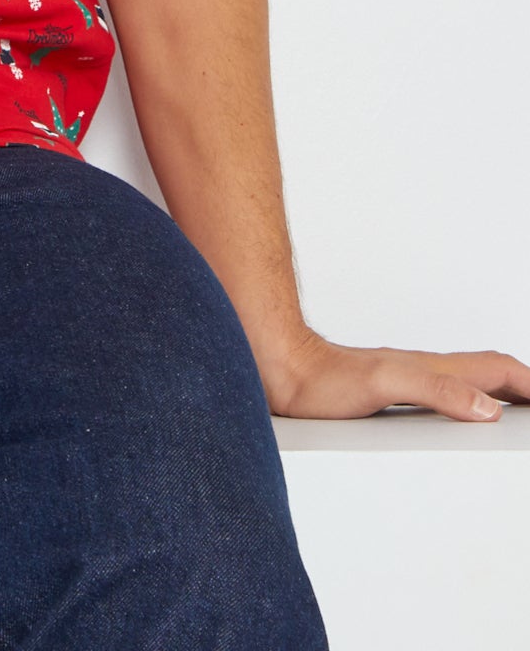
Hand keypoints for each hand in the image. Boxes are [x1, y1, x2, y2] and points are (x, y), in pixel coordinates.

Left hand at [259, 328, 529, 420]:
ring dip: (494, 392)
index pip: (493, 369)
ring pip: (462, 383)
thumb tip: (485, 408)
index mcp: (430, 369)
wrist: (281, 372)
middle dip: (520, 385)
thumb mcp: (383, 385)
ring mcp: (404, 381)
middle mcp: (421, 372)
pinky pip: (436, 396)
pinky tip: (453, 417)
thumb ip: (434, 391)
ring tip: (512, 409)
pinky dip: (460, 405)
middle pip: (484, 373)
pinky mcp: (385, 395)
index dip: (527, 382)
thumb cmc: (322, 380)